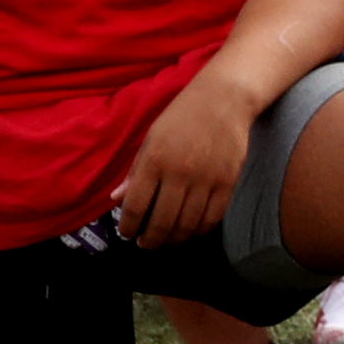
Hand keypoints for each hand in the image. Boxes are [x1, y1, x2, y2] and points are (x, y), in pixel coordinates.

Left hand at [113, 75, 262, 249]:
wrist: (224, 99)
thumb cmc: (182, 116)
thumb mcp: (151, 139)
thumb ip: (135, 172)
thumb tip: (117, 199)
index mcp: (154, 160)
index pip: (135, 206)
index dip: (128, 226)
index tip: (127, 233)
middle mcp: (178, 173)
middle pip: (162, 222)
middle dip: (150, 240)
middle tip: (146, 243)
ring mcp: (205, 180)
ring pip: (187, 225)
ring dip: (174, 238)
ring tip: (167, 239)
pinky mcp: (227, 182)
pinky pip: (212, 218)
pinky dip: (199, 230)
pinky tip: (191, 230)